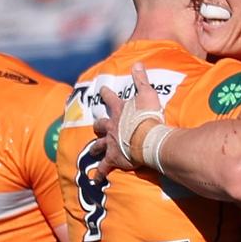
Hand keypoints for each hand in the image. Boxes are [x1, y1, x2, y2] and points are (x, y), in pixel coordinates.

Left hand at [93, 63, 163, 179]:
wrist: (148, 138)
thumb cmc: (149, 116)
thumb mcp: (147, 94)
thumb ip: (141, 79)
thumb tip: (137, 63)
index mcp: (119, 110)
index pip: (109, 97)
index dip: (105, 93)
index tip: (102, 89)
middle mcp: (111, 126)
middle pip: (100, 125)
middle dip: (98, 125)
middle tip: (97, 126)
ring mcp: (111, 143)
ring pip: (99, 145)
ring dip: (96, 148)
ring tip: (92, 152)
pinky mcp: (113, 158)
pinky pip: (104, 167)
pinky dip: (99, 173)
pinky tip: (95, 179)